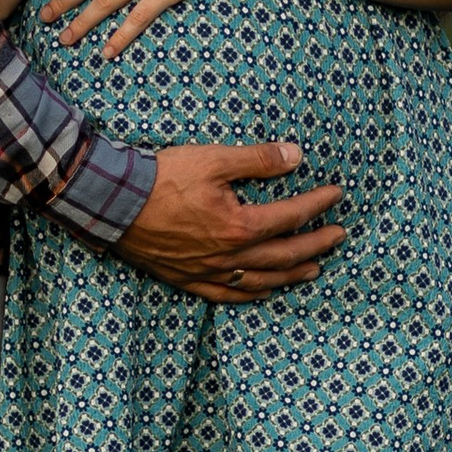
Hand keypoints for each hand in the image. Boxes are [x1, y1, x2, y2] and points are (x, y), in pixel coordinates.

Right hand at [118, 141, 344, 303]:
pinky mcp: (187, 278)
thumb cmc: (162, 178)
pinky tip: (263, 292)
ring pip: (260, 281)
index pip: (291, 216)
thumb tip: (295, 156)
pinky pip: (227, 295)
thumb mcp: (213, 159)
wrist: (113, 203)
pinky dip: (251, 295)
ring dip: (291, 275)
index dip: (317, 205)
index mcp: (239, 226)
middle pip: (284, 255)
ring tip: (313, 270)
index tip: (336, 195)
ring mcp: (208, 271)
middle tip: (338, 237)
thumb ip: (257, 160)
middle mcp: (229, 256)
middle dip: (316, 245)